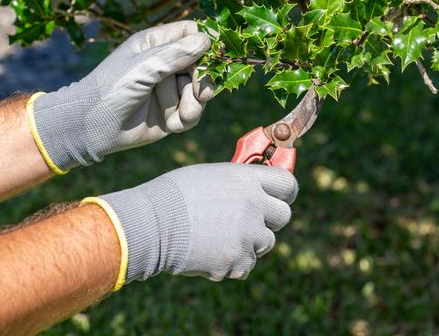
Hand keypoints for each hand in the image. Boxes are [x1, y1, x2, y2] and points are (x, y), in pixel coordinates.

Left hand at [28, 21, 212, 172]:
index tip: (209, 59)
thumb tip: (207, 39)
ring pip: (199, 93)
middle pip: (202, 65)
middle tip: (202, 95)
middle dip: (203, 82)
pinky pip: (192, 114)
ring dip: (194, 105)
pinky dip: (186, 120)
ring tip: (183, 115)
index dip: (203, 44)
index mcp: (156, 44)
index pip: (191, 34)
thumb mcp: (143, 67)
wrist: (92, 127)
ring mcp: (169, 90)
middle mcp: (165, 64)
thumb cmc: (111, 89)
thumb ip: (176, 54)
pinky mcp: (171, 113)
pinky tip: (172, 125)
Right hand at [93, 163, 297, 282]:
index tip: (281, 197)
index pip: (288, 183)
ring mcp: (248, 235)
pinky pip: (247, 264)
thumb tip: (258, 188)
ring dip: (249, 241)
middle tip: (251, 219)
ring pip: (266, 242)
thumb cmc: (175, 195)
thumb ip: (239, 182)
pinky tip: (210, 251)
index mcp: (247, 179)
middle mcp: (254, 205)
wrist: (150, 224)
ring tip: (219, 236)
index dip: (286, 191)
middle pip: (284, 215)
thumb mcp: (211, 175)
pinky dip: (233, 262)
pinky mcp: (238, 260)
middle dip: (269, 218)